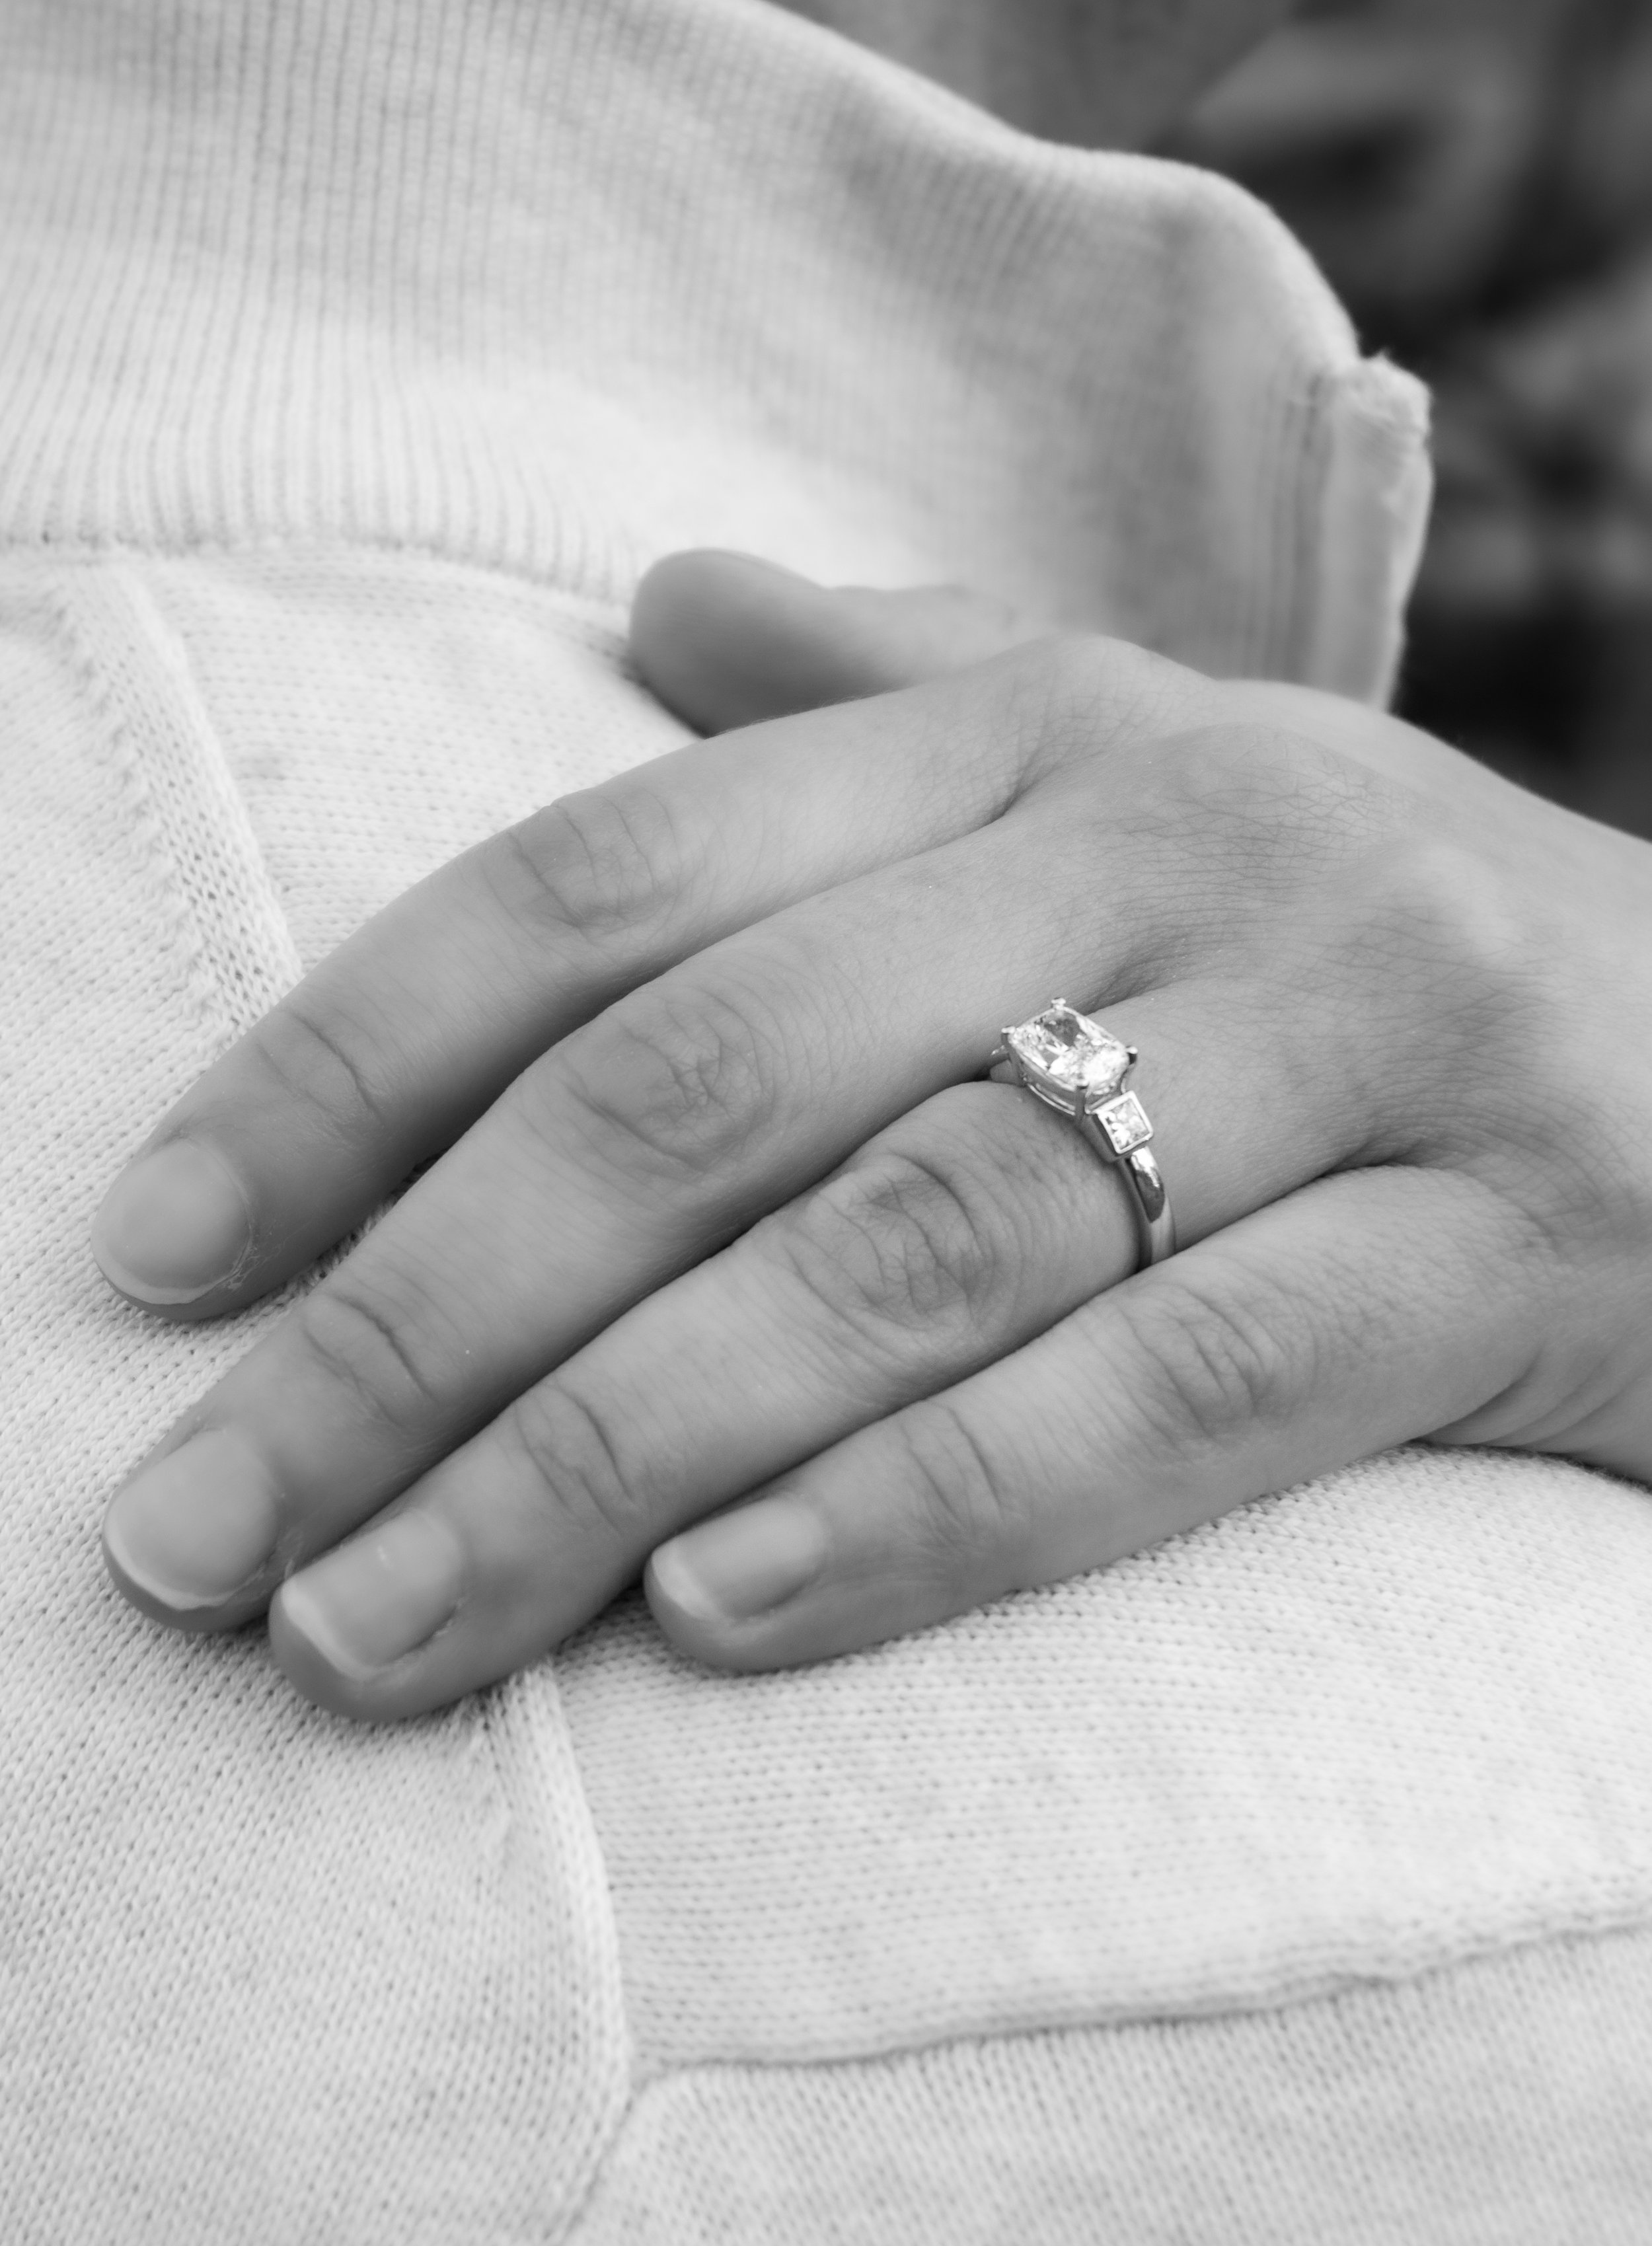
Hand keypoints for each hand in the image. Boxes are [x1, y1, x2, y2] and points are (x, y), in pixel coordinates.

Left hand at [93, 554, 1651, 1719]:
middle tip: (201, 1536)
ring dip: (605, 1460)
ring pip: (913, 1250)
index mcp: (1041, 737)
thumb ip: (900, 689)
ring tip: (381, 1631)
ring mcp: (1354, 1041)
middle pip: (712, 1085)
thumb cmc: (1367, 953)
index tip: (161, 1260)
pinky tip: (718, 1619)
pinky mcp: (1507, 1254)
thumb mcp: (1149, 775)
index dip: (349, 1068)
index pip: (613, 888)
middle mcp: (1177, 851)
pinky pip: (1185, 1390)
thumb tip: (652, 614)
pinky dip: (936, 1506)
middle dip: (420, 1324)